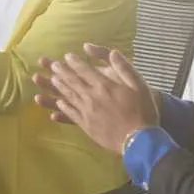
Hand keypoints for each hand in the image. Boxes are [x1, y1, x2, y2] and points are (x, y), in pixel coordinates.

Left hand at [37, 45, 158, 155]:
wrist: (139, 140)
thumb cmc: (142, 111)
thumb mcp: (139, 85)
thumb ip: (124, 67)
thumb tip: (113, 52)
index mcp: (104, 86)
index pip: (85, 70)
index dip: (75, 62)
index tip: (67, 56)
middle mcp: (92, 97)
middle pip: (73, 82)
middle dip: (62, 72)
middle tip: (53, 65)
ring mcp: (87, 112)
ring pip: (69, 96)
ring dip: (59, 87)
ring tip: (51, 79)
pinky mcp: (86, 126)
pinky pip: (71, 114)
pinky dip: (63, 107)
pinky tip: (58, 103)